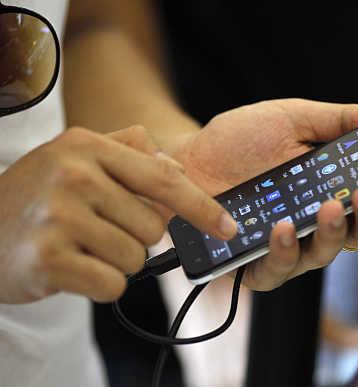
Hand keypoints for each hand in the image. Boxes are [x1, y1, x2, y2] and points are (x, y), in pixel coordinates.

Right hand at [0, 126, 236, 303]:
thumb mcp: (75, 158)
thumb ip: (128, 152)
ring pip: (136, 258)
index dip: (202, 207)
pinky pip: (113, 284)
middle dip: (135, 237)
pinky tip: (72, 267)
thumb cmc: (37, 197)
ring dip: (116, 261)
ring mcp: (58, 216)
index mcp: (88, 146)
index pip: (164, 178)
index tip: (227, 227)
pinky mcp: (48, 259)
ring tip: (80, 247)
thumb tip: (175, 163)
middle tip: (97, 230)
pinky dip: (100, 284)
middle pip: (154, 227)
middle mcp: (73, 175)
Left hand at [175, 99, 357, 289]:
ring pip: (327, 255)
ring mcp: (289, 245)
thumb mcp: (292, 118)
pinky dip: (285, 252)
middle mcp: (317, 223)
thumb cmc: (241, 140)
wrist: (191, 158)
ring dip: (334, 233)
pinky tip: (283, 228)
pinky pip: (279, 271)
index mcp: (333, 190)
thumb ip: (339, 120)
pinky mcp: (257, 263)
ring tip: (328, 206)